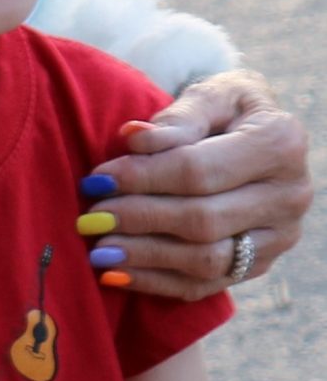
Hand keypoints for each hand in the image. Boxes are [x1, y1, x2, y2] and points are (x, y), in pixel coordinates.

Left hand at [82, 71, 311, 299]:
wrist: (255, 135)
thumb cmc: (224, 109)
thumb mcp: (208, 96)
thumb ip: (176, 119)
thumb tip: (133, 138)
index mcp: (280, 143)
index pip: (199, 170)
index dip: (143, 178)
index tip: (97, 179)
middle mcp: (289, 195)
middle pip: (203, 220)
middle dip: (140, 219)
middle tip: (91, 217)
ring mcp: (279, 236)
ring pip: (206, 261)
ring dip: (146, 258)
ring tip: (98, 250)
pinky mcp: (260, 264)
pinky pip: (204, 285)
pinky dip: (156, 282)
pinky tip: (116, 274)